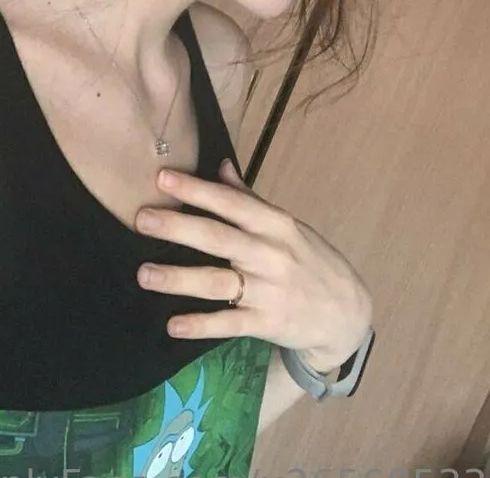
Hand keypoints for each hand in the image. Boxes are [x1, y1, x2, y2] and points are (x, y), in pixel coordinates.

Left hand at [135, 159, 372, 368]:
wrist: (346, 312)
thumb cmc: (311, 261)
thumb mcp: (286, 226)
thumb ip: (250, 199)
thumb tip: (220, 165)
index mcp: (274, 224)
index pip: (231, 202)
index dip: (197, 190)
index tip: (163, 178)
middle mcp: (270, 254)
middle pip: (218, 238)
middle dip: (178, 227)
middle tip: (142, 219)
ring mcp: (268, 290)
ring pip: (218, 282)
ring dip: (179, 279)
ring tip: (145, 274)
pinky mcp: (266, 324)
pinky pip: (229, 324)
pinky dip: (201, 325)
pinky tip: (173, 325)